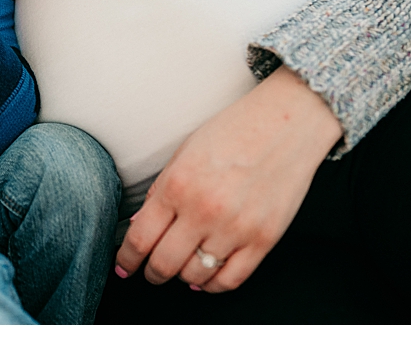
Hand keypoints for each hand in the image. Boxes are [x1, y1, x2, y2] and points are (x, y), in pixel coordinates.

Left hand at [115, 66, 342, 291]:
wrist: (287, 123)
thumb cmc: (232, 133)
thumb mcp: (183, 153)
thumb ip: (160, 191)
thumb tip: (139, 226)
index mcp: (177, 186)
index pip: (140, 239)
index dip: (127, 259)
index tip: (123, 266)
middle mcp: (204, 210)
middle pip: (164, 263)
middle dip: (150, 274)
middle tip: (149, 273)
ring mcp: (236, 228)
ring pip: (196, 275)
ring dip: (181, 278)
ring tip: (179, 270)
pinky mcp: (264, 239)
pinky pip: (231, 279)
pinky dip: (213, 285)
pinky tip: (205, 277)